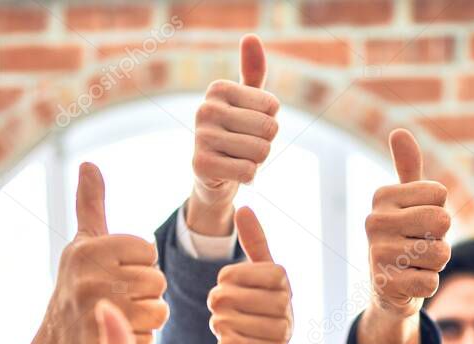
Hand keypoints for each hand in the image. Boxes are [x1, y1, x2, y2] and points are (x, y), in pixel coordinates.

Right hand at [46, 162, 168, 343]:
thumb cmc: (80, 285)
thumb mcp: (83, 244)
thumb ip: (91, 205)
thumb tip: (87, 163)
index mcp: (89, 251)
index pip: (148, 252)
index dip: (140, 264)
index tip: (117, 272)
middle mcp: (88, 280)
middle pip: (157, 282)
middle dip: (147, 292)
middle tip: (121, 297)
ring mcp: (94, 315)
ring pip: (158, 312)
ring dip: (148, 317)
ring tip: (124, 316)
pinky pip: (150, 341)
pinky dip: (141, 342)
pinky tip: (120, 337)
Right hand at [188, 34, 278, 234]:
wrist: (212, 175)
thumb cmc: (235, 133)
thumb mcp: (247, 102)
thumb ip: (253, 72)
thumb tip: (251, 37)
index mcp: (218, 89)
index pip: (273, 106)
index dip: (270, 122)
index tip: (250, 127)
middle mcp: (205, 108)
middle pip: (269, 129)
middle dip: (266, 144)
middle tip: (246, 147)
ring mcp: (200, 136)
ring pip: (261, 151)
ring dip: (257, 161)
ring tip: (239, 158)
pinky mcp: (201, 165)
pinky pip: (248, 171)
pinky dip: (249, 177)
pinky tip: (233, 173)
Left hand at [208, 207, 291, 343]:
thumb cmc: (253, 312)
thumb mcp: (254, 275)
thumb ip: (253, 242)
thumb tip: (243, 208)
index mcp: (281, 280)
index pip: (233, 274)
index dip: (223, 282)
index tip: (228, 286)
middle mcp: (287, 305)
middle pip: (227, 299)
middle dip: (218, 306)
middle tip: (227, 312)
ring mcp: (282, 333)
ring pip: (226, 323)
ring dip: (221, 326)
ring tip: (233, 328)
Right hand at [365, 129, 451, 319]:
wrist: (388, 289)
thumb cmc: (405, 239)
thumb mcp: (409, 203)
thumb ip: (408, 169)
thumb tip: (399, 131)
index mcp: (382, 196)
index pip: (439, 194)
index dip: (438, 211)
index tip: (419, 223)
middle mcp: (373, 221)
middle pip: (442, 221)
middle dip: (441, 238)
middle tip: (420, 246)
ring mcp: (377, 254)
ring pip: (441, 253)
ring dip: (435, 264)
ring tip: (414, 264)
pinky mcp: (385, 284)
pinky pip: (431, 281)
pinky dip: (427, 285)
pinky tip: (408, 282)